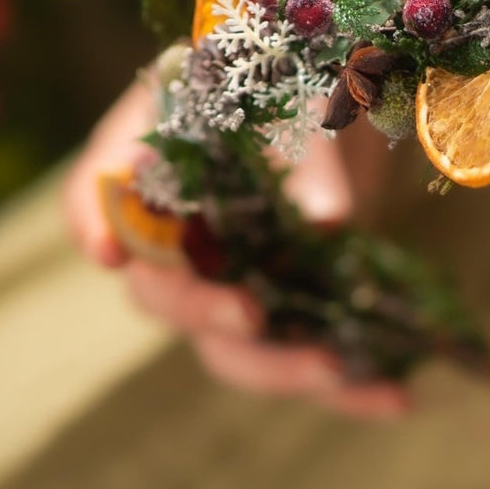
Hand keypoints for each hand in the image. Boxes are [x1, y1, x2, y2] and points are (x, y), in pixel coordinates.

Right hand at [63, 80, 408, 417]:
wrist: (343, 113)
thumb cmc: (298, 90)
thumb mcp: (303, 99)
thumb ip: (306, 153)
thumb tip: (327, 220)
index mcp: (155, 167)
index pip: (98, 198)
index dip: (92, 224)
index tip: (108, 251)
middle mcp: (180, 243)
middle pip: (164, 297)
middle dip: (206, 312)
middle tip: (253, 315)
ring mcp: (230, 290)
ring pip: (232, 351)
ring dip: (283, 370)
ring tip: (339, 371)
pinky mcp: (287, 321)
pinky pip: (305, 365)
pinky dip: (351, 390)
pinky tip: (397, 398)